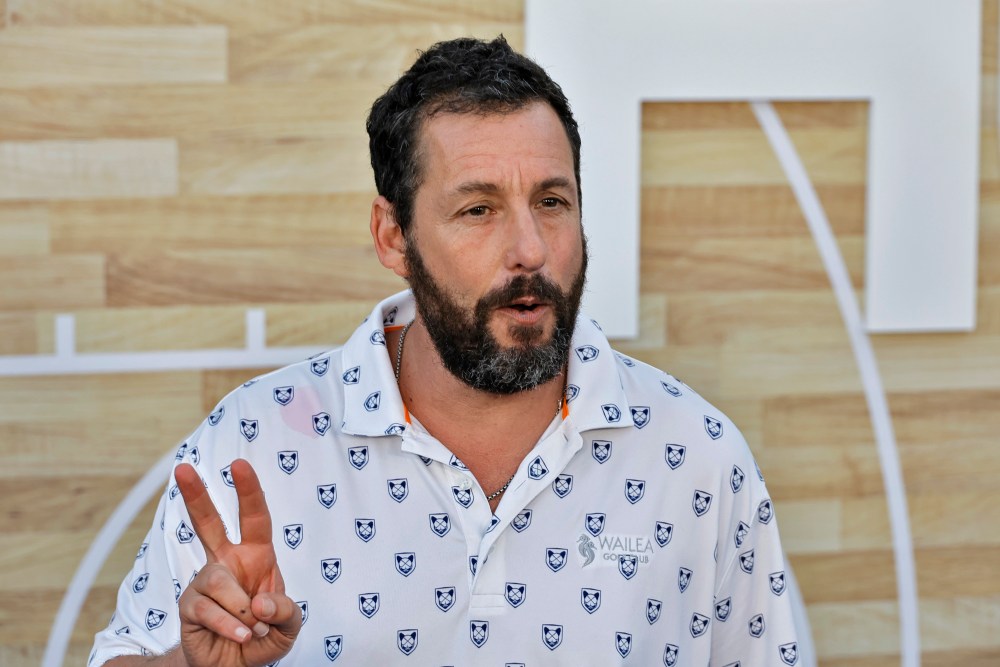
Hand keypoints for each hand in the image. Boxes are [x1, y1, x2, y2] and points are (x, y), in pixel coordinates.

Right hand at [174, 459, 300, 666]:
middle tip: (183, 468)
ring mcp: (205, 582)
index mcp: (256, 556)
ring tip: (252, 628)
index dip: (249, 490)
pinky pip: (208, 609)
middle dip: (196, 494)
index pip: (255, 518)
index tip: (239, 465)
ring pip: (217, 580)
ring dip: (241, 608)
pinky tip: (240, 636)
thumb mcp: (289, 625)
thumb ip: (285, 611)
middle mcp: (227, 562)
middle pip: (208, 523)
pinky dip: (230, 626)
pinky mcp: (189, 606)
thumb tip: (259, 601)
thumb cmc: (265, 636)